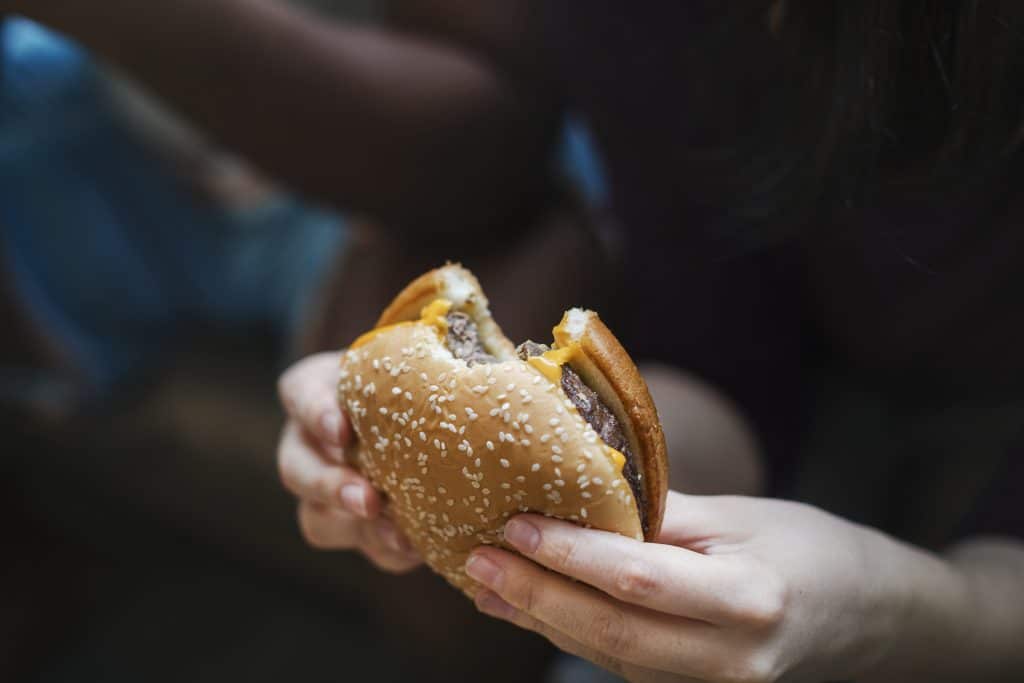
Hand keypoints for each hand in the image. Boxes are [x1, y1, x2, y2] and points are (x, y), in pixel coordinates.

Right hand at [277, 352, 420, 572]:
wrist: (431, 410)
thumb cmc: (421, 374)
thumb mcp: (418, 356)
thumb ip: (431, 355)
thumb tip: (488, 362)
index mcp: (317, 389)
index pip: (302, 394)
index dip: (316, 413)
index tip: (341, 429)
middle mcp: (308, 444)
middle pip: (297, 469)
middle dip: (331, 487)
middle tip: (367, 499)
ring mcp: (325, 492)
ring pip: (320, 519)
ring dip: (359, 530)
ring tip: (398, 536)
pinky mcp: (356, 528)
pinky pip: (363, 547)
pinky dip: (390, 550)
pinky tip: (418, 547)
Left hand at [465, 492, 905, 682]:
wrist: (869, 618)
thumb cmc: (810, 550)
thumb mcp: (744, 517)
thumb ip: (663, 515)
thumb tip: (581, 492)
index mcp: (751, 600)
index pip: (640, 580)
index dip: (570, 555)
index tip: (515, 524)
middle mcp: (730, 660)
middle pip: (610, 632)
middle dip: (534, 598)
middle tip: (476, 560)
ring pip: (607, 655)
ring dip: (540, 620)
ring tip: (485, 582)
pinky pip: (621, 663)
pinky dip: (570, 633)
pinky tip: (531, 607)